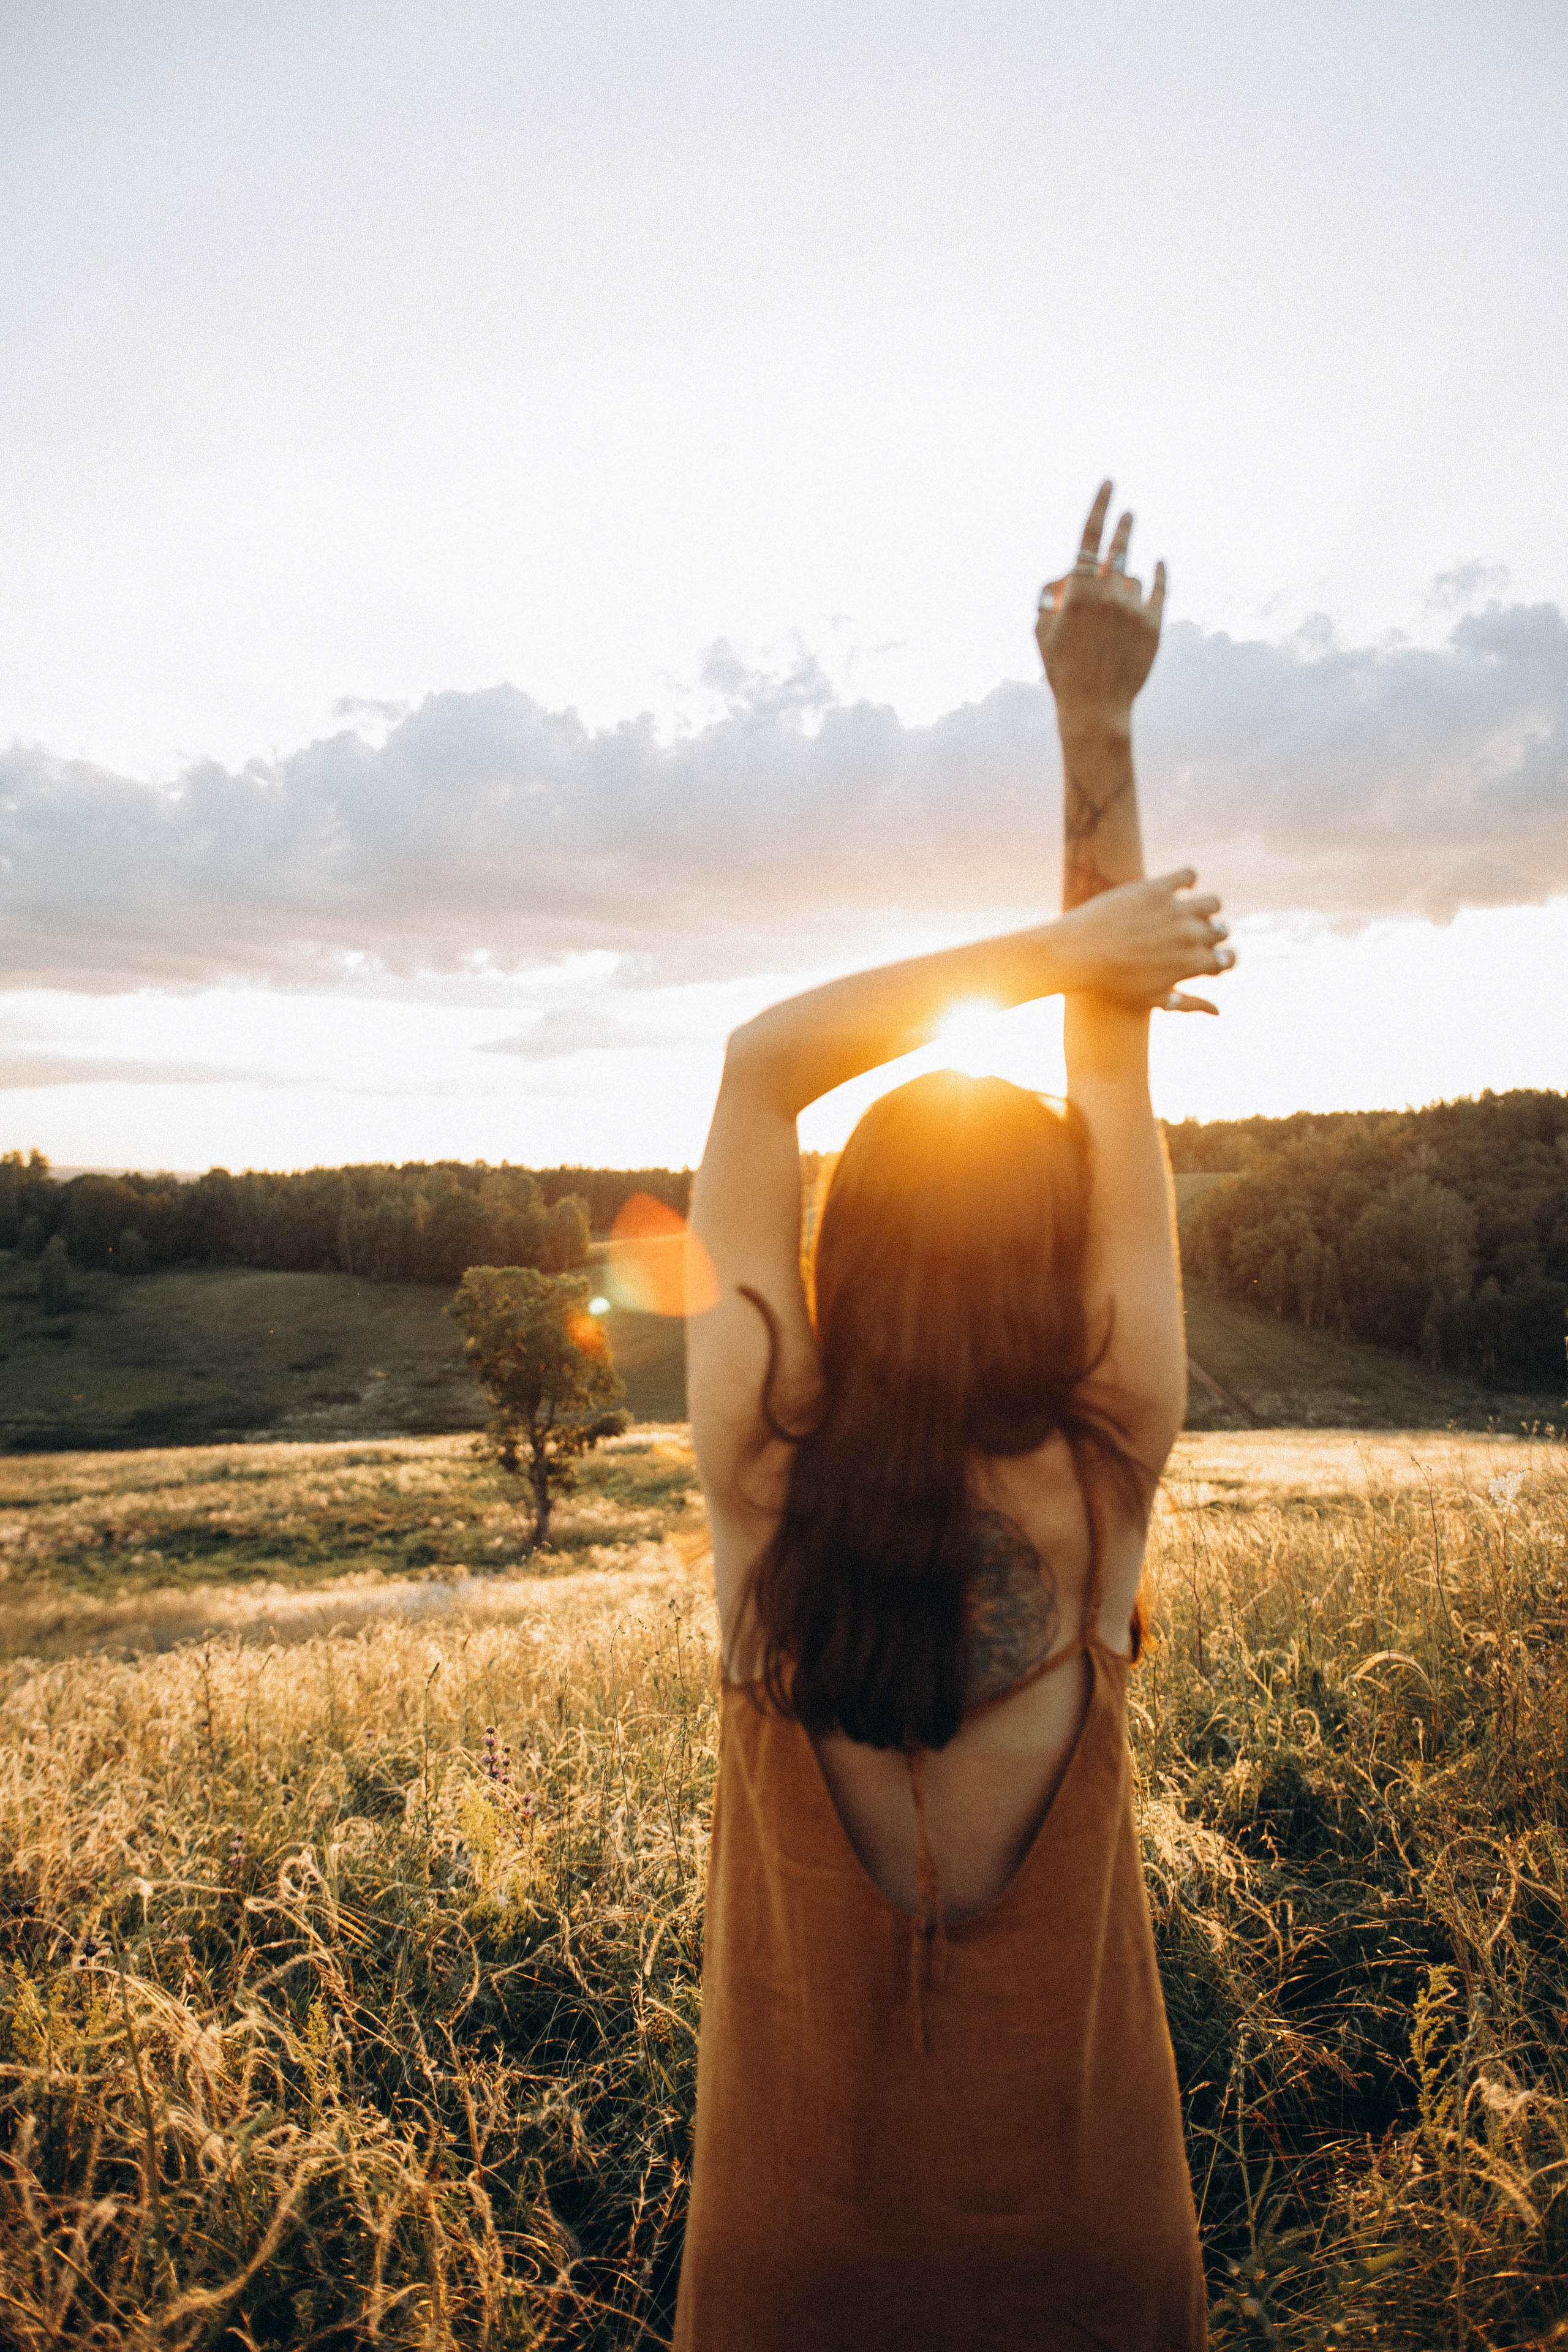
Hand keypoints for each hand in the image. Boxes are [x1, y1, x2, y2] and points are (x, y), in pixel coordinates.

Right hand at [1035, 480, 1165, 725]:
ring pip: (1131, 577)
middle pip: (1119, 546)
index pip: (1090, 536)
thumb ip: (1051, 596)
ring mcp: (1133, 608)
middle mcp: (1108, 594)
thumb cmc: (1062, 670)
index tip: (1110, 482)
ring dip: (1122, 585)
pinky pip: (1157, 589)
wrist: (1095, 707)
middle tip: (1128, 512)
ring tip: (1111, 618)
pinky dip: (1158, 575)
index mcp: (1078, 592)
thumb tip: (1069, 573)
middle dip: (1123, 525)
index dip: (1100, 505)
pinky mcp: (1154, 625)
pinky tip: (1159, 562)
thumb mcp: (1041, 631)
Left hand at [1056, 868, 1234, 1015]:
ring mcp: (1176, 909)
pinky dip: (1188, 878)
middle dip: (1213, 935)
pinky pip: (1188, 875)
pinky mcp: (1157, 887)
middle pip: (1221, 931)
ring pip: (1213, 902)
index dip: (1222, 959)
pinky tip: (1178, 886)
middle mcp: (1191, 935)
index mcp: (1193, 964)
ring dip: (1206, 907)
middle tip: (1195, 935)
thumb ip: (1189, 1004)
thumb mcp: (1152, 999)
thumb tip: (1219, 1011)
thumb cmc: (1112, 983)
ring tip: (1190, 911)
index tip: (1211, 956)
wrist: (1077, 954)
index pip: (1228, 959)